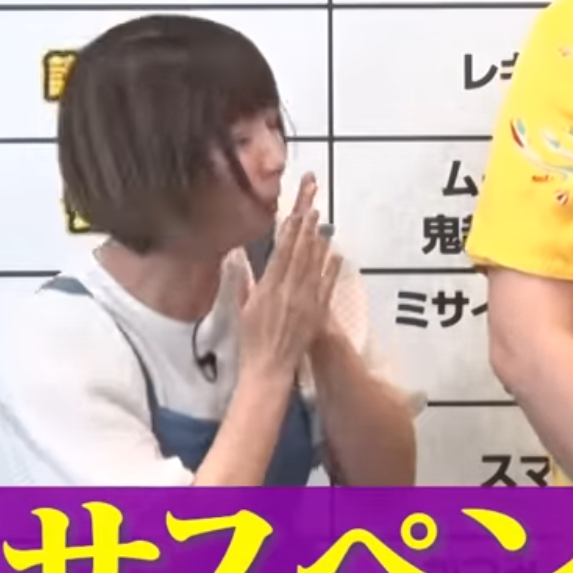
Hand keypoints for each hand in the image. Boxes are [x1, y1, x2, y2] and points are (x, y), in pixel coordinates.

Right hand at [230, 174, 340, 381]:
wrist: (269, 367)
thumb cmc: (251, 338)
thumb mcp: (242, 307)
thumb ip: (242, 280)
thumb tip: (236, 256)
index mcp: (268, 288)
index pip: (282, 252)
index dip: (290, 230)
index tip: (296, 212)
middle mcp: (289, 291)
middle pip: (300, 252)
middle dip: (307, 227)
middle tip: (314, 206)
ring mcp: (306, 301)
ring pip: (315, 265)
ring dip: (320, 242)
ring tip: (324, 222)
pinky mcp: (318, 312)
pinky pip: (327, 286)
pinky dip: (331, 269)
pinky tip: (336, 254)